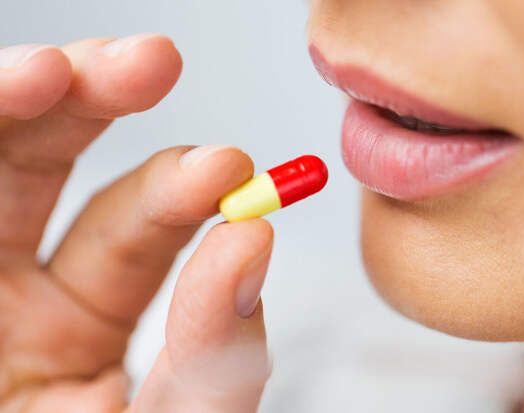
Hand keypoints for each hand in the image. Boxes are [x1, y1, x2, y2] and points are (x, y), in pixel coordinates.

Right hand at [0, 35, 271, 411]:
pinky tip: (7, 92)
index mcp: (83, 323)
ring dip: (13, 102)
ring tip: (48, 71)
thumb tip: (252, 242)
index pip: (141, 227)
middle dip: (95, 105)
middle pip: (51, 166)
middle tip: (150, 62)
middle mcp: (11, 290)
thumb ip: (215, 360)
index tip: (230, 167)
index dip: (180, 187)